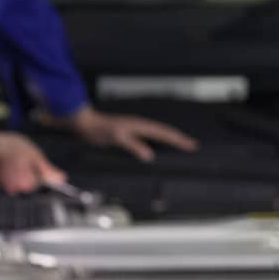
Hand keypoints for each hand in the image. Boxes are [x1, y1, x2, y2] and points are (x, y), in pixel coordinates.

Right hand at [0, 131, 67, 193]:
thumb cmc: (13, 148)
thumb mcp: (35, 156)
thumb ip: (48, 170)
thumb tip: (63, 179)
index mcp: (27, 184)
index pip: (41, 182)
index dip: (41, 170)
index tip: (34, 161)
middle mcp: (15, 189)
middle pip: (30, 182)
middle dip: (30, 170)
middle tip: (25, 156)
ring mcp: (4, 186)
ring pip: (19, 179)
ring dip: (20, 169)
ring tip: (16, 156)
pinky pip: (9, 177)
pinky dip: (10, 169)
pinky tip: (9, 159)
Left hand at [67, 106, 199, 162]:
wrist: (85, 124)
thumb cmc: (99, 129)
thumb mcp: (117, 138)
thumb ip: (133, 146)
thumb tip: (149, 155)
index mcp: (140, 125)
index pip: (164, 133)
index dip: (178, 140)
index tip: (190, 145)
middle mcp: (140, 125)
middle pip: (165, 132)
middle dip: (179, 138)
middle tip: (192, 145)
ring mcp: (136, 128)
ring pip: (159, 133)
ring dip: (170, 139)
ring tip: (181, 145)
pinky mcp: (130, 133)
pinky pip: (150, 137)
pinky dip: (159, 141)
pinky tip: (159, 146)